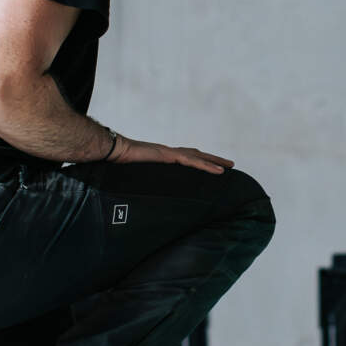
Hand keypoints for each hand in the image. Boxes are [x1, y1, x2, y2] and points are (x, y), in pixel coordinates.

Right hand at [112, 138, 233, 175]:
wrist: (115, 151)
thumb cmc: (121, 163)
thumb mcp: (138, 175)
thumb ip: (146, 181)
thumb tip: (145, 195)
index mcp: (164, 156)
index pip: (187, 157)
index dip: (200, 161)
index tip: (211, 165)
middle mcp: (170, 152)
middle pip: (197, 154)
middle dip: (213, 159)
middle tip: (229, 164)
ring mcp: (171, 152)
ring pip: (198, 157)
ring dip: (215, 161)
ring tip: (230, 166)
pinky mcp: (170, 155)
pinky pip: (193, 161)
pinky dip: (207, 166)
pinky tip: (218, 171)